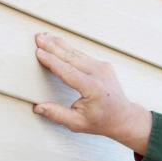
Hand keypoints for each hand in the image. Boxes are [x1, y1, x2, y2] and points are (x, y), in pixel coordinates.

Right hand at [34, 33, 151, 155]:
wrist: (123, 117)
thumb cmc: (100, 122)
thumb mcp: (77, 123)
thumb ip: (57, 115)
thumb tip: (38, 107)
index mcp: (93, 88)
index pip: (67, 70)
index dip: (51, 61)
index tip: (39, 52)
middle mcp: (99, 74)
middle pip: (71, 56)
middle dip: (52, 46)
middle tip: (38, 37)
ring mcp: (103, 67)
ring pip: (77, 53)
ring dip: (60, 44)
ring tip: (46, 36)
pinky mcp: (103, 65)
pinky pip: (83, 55)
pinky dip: (69, 49)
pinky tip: (59, 44)